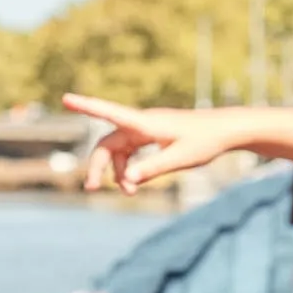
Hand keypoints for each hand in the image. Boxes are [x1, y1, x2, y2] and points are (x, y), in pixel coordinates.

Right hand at [64, 94, 232, 191]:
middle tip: (91, 188)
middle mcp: (142, 123)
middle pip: (109, 143)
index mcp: (146, 124)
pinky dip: (128, 166)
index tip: (66, 99)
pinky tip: (132, 183)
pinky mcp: (153, 135)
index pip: (110, 113)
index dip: (86, 107)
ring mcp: (147, 129)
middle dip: (99, 165)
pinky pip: (131, 150)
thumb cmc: (206, 141)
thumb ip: (153, 169)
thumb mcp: (180, 158)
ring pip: (119, 149)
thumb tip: (128, 180)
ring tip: (129, 192)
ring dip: (118, 170)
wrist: (226, 130)